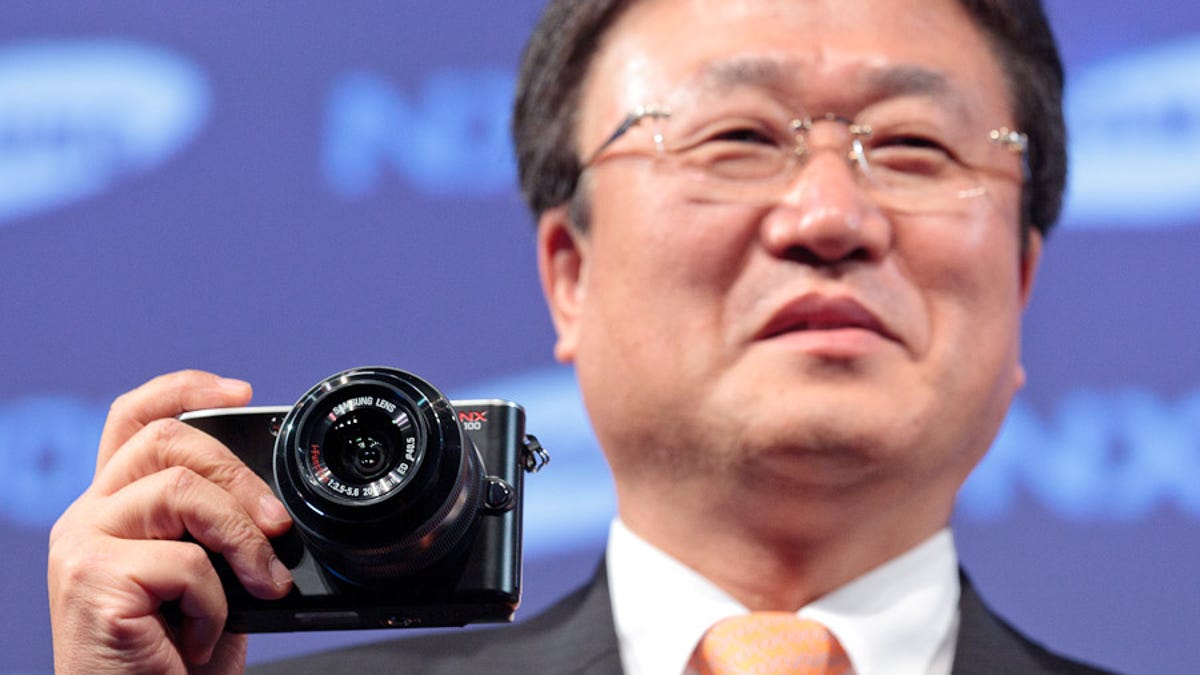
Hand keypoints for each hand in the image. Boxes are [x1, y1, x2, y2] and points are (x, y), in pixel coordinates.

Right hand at [48, 370, 293, 673]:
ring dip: (242, 541)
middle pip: (167, 440)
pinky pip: (184, 562)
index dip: (184, 389)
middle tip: (278, 527)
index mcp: (115, 507)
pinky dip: (216, 604)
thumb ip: (213, 526)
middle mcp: (87, 517)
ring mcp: (82, 547)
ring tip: (260, 587)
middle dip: (240, 476)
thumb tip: (271, 498)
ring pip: (180, 491)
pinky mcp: (92, 583)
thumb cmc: (175, 658)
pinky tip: (204, 636)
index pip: (136, 418)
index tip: (241, 393)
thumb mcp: (204, 576)